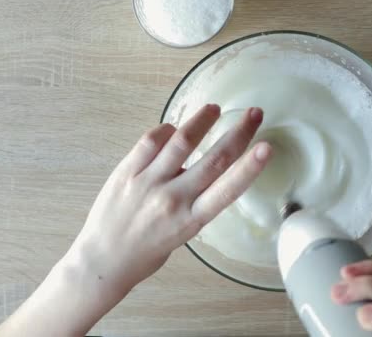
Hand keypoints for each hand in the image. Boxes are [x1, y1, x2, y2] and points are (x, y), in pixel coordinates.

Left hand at [65, 104, 271, 294]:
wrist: (103, 261)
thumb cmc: (147, 252)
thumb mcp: (182, 234)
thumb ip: (194, 203)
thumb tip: (201, 169)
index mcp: (191, 220)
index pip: (228, 190)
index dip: (250, 167)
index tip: (267, 147)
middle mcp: (173, 200)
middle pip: (213, 159)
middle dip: (239, 133)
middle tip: (254, 113)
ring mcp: (148, 184)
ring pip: (181, 142)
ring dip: (201, 121)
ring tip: (213, 109)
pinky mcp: (126, 173)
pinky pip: (150, 142)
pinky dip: (166, 131)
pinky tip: (173, 129)